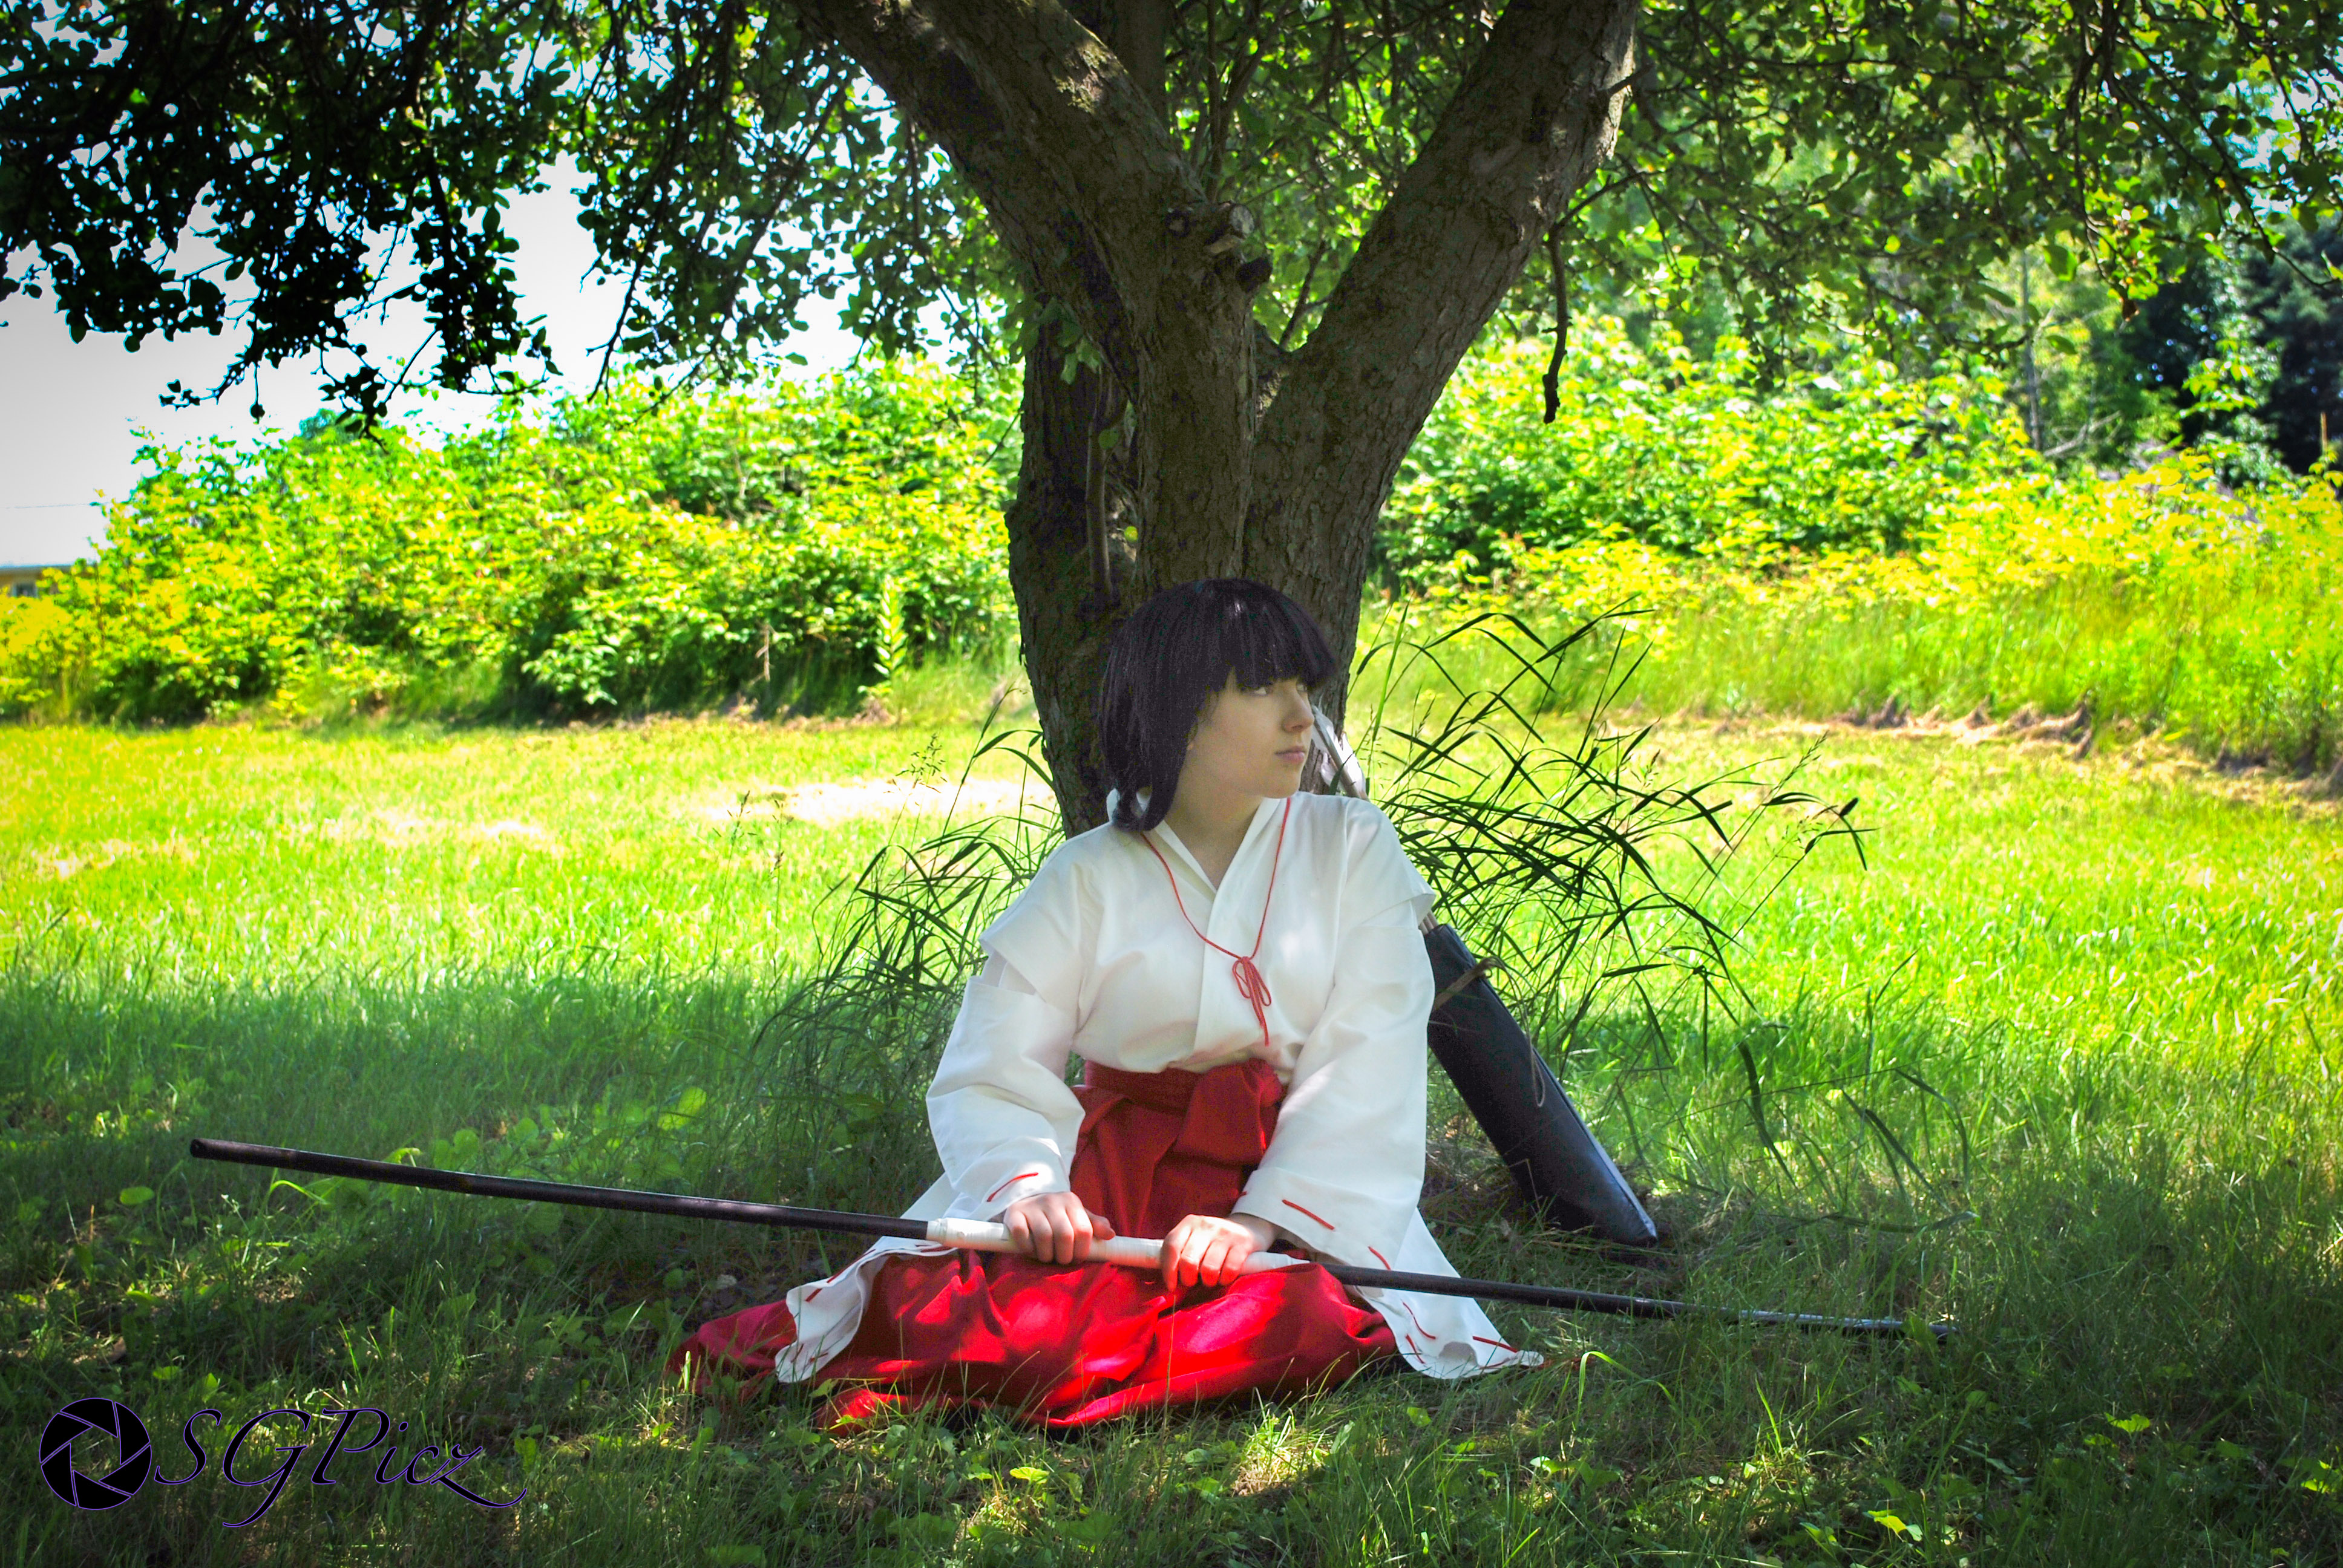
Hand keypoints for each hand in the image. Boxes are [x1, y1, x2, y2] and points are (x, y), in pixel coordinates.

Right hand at [1001, 1191, 1114, 1263]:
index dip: (1082, 1250)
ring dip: (1046, 1255)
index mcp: (1071, 1201)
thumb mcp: (1077, 1217)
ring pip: (1044, 1236)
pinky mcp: (1014, 1213)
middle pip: (1065, 1235)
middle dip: (1064, 1256)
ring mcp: (1032, 1206)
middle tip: (1061, 1261)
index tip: (1077, 1259)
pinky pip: (1021, 1235)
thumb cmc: (1058, 1216)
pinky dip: (1027, 1248)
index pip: (1084, 1230)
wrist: (1027, 1203)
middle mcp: (1052, 1200)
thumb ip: (1094, 1225)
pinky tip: (1031, 1250)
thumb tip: (1110, 1235)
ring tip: (1047, 1257)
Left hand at [1160, 1213, 1276, 1289]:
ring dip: (1208, 1281)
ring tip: (1210, 1280)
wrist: (1246, 1228)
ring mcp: (1226, 1233)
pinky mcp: (1243, 1243)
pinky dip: (1225, 1279)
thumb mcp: (1193, 1240)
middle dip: (1188, 1279)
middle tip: (1193, 1282)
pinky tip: (1224, 1277)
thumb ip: (1179, 1255)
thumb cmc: (1211, 1242)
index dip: (1169, 1270)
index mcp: (1189, 1223)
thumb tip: (1168, 1285)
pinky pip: (1230, 1269)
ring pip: (1209, 1268)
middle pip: (1188, 1261)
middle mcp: (1206, 1225)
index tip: (1172, 1285)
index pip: (1172, 1247)